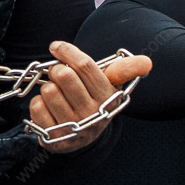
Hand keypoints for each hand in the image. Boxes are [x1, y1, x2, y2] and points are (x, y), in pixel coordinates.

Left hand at [30, 41, 151, 152]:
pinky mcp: (54, 137)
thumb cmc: (94, 100)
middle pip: (64, 76)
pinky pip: (36, 107)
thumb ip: (124, 70)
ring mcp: (73, 126)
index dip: (68, 51)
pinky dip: (38, 103)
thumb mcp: (110, 85)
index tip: (56, 46)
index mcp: (107, 96)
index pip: (85, 66)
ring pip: (48, 91)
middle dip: (56, 69)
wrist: (82, 137)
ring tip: (57, 94)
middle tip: (58, 74)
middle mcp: (91, 113)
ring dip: (48, 88)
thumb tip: (147, 63)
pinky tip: (49, 108)